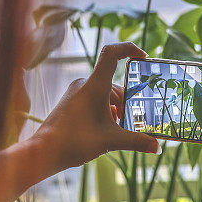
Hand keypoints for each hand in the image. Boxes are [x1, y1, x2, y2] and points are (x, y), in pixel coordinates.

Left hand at [33, 43, 159, 169]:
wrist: (44, 152)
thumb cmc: (74, 142)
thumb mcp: (111, 141)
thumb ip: (136, 142)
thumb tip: (157, 147)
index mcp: (94, 86)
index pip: (112, 54)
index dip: (129, 49)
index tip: (144, 57)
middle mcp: (84, 84)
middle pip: (113, 85)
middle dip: (126, 103)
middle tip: (132, 123)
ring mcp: (75, 93)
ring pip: (104, 95)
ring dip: (115, 110)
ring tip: (116, 131)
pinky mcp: (70, 102)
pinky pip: (93, 100)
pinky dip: (103, 112)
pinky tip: (103, 131)